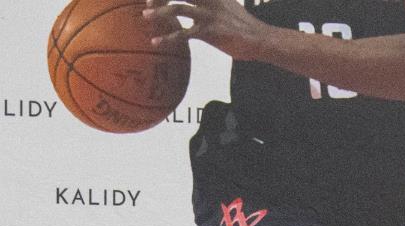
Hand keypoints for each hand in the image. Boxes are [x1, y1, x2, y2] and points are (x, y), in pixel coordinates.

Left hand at [144, 0, 270, 60]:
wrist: (259, 39)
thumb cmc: (241, 25)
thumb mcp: (226, 5)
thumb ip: (210, 2)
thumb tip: (195, 7)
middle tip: (148, 2)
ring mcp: (209, 14)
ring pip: (178, 8)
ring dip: (159, 12)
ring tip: (146, 16)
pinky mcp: (210, 32)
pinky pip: (184, 34)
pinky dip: (168, 38)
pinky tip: (156, 42)